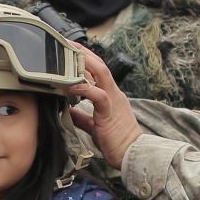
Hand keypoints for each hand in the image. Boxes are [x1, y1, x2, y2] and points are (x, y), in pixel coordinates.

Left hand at [68, 47, 144, 166]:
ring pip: (102, 74)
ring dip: (86, 63)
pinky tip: (72, 86)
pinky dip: (85, 89)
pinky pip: (98, 96)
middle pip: (101, 66)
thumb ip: (82, 116)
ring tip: (70, 55)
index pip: (99, 72)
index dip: (87, 60)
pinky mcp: (109, 113)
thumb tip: (68, 109)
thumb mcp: (95, 125)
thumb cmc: (116, 142)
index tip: (73, 50)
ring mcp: (113, 101)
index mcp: (111, 96)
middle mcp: (114, 94)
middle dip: (85, 54)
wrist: (132, 155)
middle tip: (69, 44)